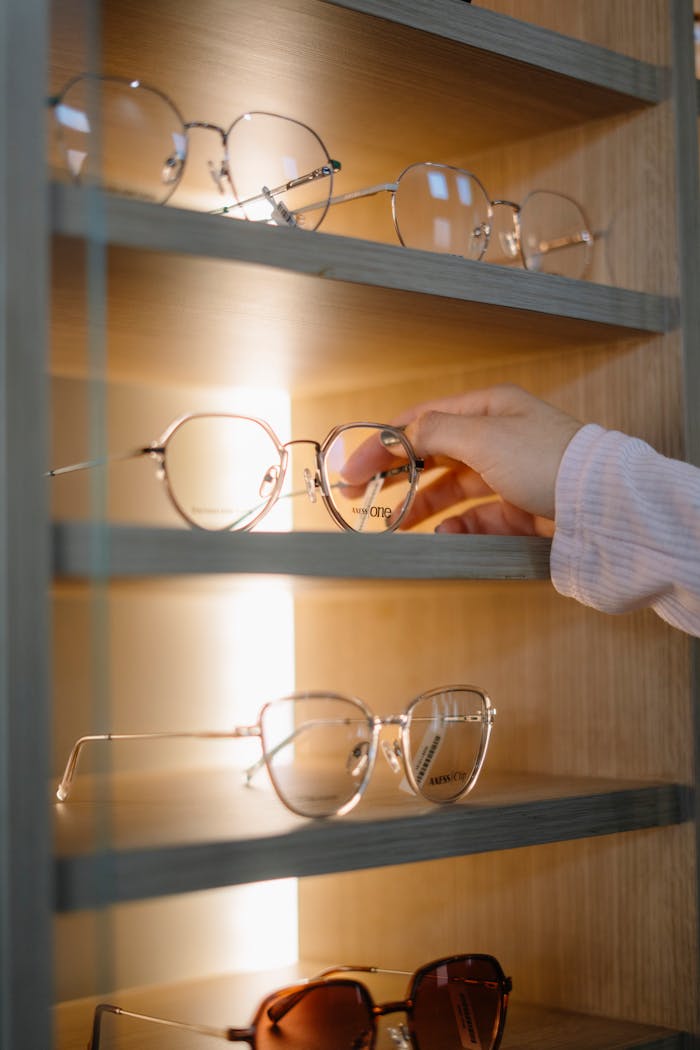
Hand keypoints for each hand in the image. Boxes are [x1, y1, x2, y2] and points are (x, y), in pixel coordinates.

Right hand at [342, 384, 582, 534]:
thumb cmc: (548, 459)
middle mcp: (495, 439)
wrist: (600, 504)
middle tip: (358, 494)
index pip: (422, 420)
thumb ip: (433, 433)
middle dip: (395, 474)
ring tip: (393, 523)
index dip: (383, 441)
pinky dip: (456, 527)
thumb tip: (398, 434)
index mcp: (487, 409)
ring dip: (421, 506)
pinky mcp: (518, 510)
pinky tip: (444, 534)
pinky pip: (475, 518)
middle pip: (432, 455)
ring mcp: (507, 475)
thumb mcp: (483, 437)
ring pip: (451, 489)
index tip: (353, 465)